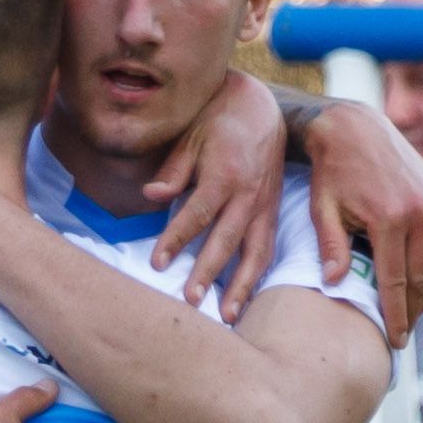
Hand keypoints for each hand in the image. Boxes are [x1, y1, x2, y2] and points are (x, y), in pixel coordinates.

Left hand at [149, 77, 292, 314]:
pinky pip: (267, 247)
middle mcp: (249, 193)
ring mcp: (265, 204)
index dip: (176, 239)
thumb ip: (173, 171)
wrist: (261, 107)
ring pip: (256, 251)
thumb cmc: (218, 120)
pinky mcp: (273, 211)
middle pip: (228, 239)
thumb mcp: (191, 136)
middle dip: (209, 272)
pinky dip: (257, 274)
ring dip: (242, 285)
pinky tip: (246, 298)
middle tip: (190, 300)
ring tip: (227, 315)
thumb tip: (150, 195)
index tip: (157, 263)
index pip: (198, 213)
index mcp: (226, 173)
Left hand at [298, 98, 422, 342]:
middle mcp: (421, 212)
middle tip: (402, 336)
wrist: (355, 127)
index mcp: (390, 219)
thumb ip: (331, 248)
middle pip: (422, 278)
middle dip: (412, 311)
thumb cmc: (332, 172)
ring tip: (410, 316)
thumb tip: (334, 284)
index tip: (394, 341)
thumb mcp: (323, 211)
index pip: (396, 282)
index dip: (395, 315)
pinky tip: (420, 285)